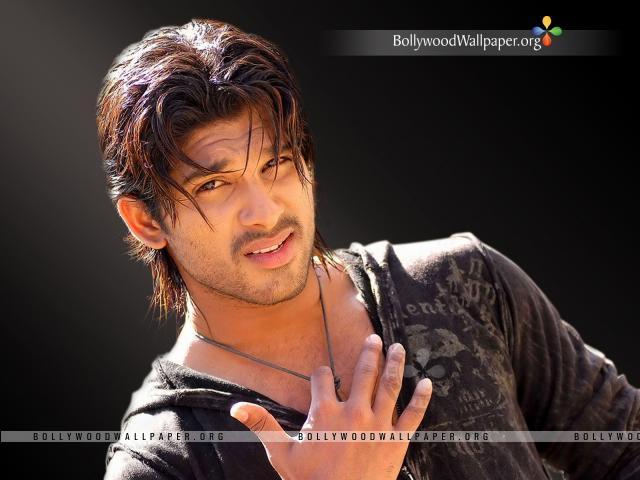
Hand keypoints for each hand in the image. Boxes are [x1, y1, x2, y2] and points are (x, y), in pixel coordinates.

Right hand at [229, 334, 432, 479]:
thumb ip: (261, 425)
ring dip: (394, 363)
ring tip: (398, 347)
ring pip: (389, 385)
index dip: (321, 375)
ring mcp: (378, 423)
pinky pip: (413, 414)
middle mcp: (354, 411)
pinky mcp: (397, 439)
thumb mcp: (282, 453)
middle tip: (374, 337)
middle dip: (368, 353)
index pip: (323, 379)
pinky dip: (421, 398)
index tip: (322, 375)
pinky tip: (427, 382)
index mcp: (326, 411)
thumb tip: (236, 406)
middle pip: (363, 372)